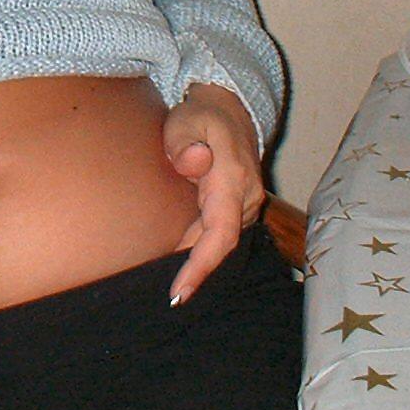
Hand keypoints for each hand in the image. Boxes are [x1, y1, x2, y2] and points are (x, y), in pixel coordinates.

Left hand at [162, 82, 264, 305]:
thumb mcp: (188, 119)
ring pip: (219, 244)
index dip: (201, 266)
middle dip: (194, 275)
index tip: (179, 292)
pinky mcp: (235, 210)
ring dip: (196, 265)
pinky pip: (217, 237)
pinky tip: (176, 265)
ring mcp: (243, 206)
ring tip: (168, 290)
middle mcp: (245, 200)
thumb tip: (194, 163)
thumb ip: (184, 141)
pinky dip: (198, 251)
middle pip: (219, 247)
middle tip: (163, 300)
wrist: (230, 110)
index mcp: (233, 181)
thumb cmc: (203, 117)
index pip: (221, 234)